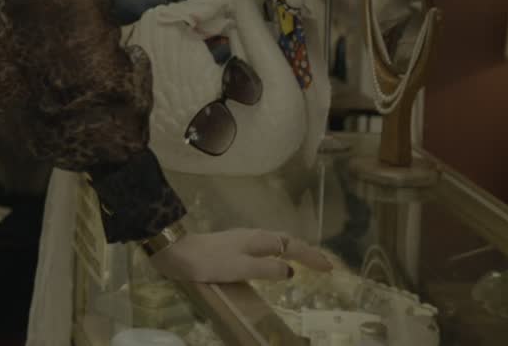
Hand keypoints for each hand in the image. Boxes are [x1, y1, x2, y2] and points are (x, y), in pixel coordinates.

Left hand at [149, 229, 332, 282]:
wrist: (177, 252)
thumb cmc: (210, 261)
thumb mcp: (242, 267)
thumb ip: (267, 269)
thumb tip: (290, 270)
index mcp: (259, 240)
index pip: (292, 247)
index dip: (312, 257)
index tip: (329, 268)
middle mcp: (253, 236)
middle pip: (286, 241)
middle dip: (307, 252)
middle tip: (324, 266)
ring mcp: (242, 239)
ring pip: (275, 242)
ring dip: (293, 251)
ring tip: (306, 263)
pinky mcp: (232, 245)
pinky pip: (265, 247)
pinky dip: (278, 253)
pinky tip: (273, 262)